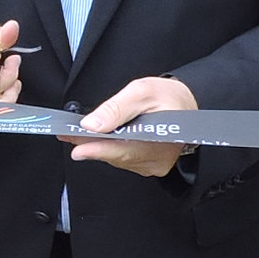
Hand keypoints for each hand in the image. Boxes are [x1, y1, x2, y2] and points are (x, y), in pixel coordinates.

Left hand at [73, 73, 199, 175]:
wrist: (191, 106)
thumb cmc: (170, 97)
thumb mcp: (142, 91)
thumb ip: (116, 108)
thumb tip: (91, 124)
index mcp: (159, 138)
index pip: (123, 149)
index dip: (98, 150)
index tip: (78, 149)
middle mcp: (156, 158)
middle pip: (116, 156)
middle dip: (90, 145)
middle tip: (68, 135)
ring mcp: (153, 165)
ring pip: (118, 159)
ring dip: (99, 147)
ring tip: (80, 135)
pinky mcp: (150, 166)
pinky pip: (124, 160)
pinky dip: (111, 150)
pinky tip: (102, 139)